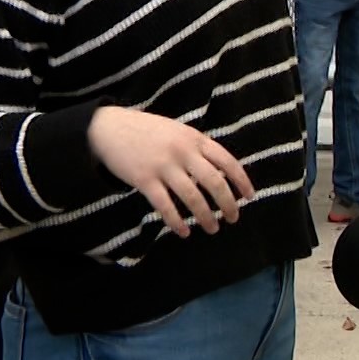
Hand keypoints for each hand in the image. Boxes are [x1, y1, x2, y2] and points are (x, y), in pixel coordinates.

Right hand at [87, 106, 255, 237]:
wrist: (110, 127)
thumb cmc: (148, 131)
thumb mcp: (178, 131)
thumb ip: (198, 148)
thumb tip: (221, 173)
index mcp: (194, 138)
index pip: (227, 161)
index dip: (241, 181)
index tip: (249, 197)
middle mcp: (183, 151)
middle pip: (214, 182)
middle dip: (228, 204)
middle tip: (233, 218)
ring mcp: (163, 166)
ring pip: (193, 197)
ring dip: (205, 217)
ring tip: (212, 228)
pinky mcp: (144, 180)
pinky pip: (165, 206)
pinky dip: (177, 222)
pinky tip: (183, 232)